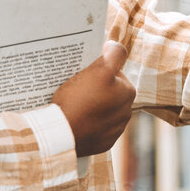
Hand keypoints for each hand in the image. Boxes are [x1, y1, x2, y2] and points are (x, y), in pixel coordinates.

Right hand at [51, 40, 135, 157]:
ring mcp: (114, 130)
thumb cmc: (79, 100)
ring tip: (75, 105)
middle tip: (78, 89)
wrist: (61, 134)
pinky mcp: (102, 143)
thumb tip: (117, 47)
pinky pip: (96, 128)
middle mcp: (126, 113)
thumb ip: (114, 54)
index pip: (115, 74)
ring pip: (102, 110)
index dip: (99, 71)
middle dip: (97, 89)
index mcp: (128, 93)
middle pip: (109, 92)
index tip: (85, 75)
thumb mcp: (99, 70)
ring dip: (93, 107)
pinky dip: (88, 123)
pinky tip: (77, 120)